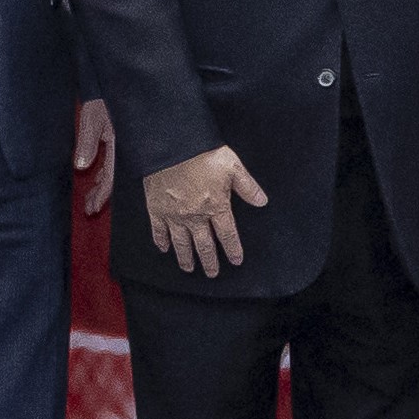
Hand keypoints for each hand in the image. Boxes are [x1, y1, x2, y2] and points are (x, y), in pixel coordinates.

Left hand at [76, 97, 118, 216]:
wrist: (112, 83)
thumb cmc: (101, 100)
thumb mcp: (91, 120)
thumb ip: (87, 142)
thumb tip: (81, 166)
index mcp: (120, 147)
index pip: (111, 178)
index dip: (102, 195)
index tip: (92, 208)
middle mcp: (124, 150)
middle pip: (113, 179)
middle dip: (101, 195)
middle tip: (89, 209)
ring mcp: (122, 146)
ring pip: (112, 172)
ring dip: (101, 186)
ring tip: (91, 198)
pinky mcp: (119, 141)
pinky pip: (113, 163)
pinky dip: (104, 173)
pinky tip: (96, 177)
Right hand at [143, 144, 269, 273]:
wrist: (171, 145)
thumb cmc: (203, 153)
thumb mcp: (233, 166)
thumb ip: (247, 187)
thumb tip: (262, 201)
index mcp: (216, 206)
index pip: (227, 235)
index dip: (232, 250)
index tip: (236, 261)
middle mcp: (195, 216)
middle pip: (204, 245)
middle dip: (209, 261)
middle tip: (212, 274)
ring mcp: (174, 214)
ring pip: (181, 242)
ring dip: (186, 257)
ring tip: (189, 268)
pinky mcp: (156, 208)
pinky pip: (158, 230)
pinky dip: (161, 241)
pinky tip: (164, 249)